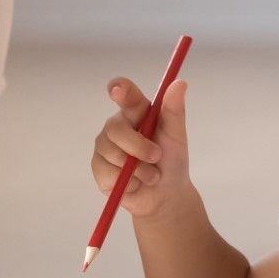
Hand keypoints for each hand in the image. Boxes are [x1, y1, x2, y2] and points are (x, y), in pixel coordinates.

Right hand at [89, 77, 193, 220]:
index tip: (117, 90)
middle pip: (116, 129)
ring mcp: (104, 147)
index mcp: (135, 112)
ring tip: (150, 174)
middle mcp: (116, 126)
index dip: (119, 89)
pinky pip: (108, 173)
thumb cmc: (172, 161)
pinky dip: (128, 182)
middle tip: (156, 156)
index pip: (124, 93)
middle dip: (139, 147)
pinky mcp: (99, 168)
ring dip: (138, 169)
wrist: (166, 194)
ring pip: (113, 154)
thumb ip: (174, 110)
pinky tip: (134, 183)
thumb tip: (180, 83)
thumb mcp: (177, 136)